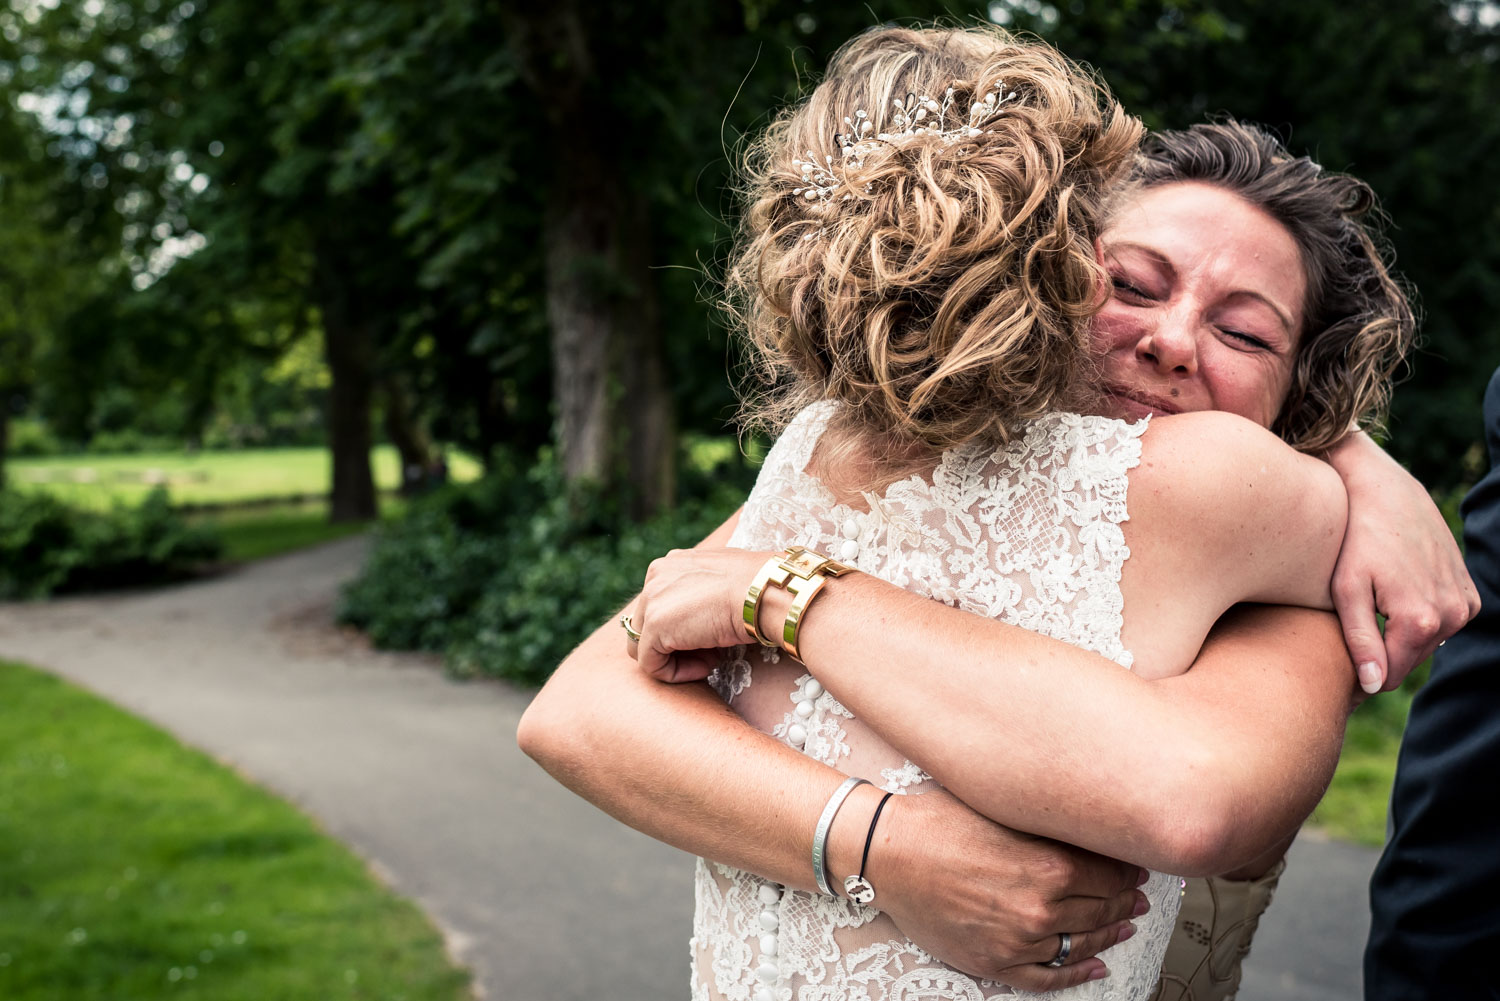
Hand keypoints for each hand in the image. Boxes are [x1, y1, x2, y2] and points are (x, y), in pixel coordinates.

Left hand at [628, 547, 775, 681]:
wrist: (765, 591)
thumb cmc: (758, 588)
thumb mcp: (724, 582)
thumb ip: (702, 592)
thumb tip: (701, 615)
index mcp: (671, 565)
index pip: (660, 606)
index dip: (685, 629)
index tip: (714, 637)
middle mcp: (654, 576)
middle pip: (648, 626)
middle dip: (678, 645)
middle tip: (713, 652)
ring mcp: (650, 600)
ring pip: (645, 646)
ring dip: (677, 660)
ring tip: (711, 660)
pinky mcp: (652, 626)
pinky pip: (651, 664)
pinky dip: (676, 674)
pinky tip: (707, 666)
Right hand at [873, 789, 1146, 990]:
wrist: (889, 853)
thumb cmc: (939, 823)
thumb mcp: (1005, 811)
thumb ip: (1050, 827)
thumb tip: (1086, 830)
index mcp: (1049, 866)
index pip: (1110, 874)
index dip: (1128, 870)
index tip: (1135, 867)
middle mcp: (1041, 907)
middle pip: (1103, 908)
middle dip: (1125, 900)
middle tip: (1138, 895)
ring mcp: (1019, 940)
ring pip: (1082, 942)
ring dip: (1109, 934)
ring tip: (1125, 924)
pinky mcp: (996, 962)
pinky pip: (1049, 976)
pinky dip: (1076, 973)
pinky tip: (1094, 966)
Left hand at [1327, 435, 1479, 692]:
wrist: (1385, 492)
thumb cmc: (1354, 539)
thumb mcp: (1347, 590)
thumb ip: (1360, 641)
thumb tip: (1372, 686)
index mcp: (1420, 620)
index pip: (1389, 677)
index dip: (1360, 678)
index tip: (1335, 673)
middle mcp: (1451, 615)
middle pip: (1408, 660)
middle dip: (1381, 654)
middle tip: (1347, 635)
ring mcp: (1465, 604)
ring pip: (1424, 643)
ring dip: (1399, 634)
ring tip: (1370, 608)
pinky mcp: (1469, 593)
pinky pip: (1440, 623)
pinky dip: (1417, 617)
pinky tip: (1394, 595)